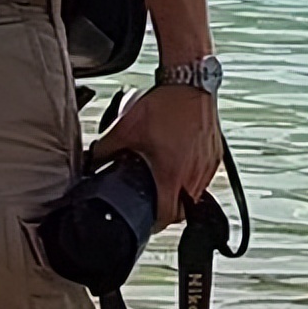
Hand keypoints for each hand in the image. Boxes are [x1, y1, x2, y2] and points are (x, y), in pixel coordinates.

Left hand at [92, 85, 222, 230]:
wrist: (190, 84)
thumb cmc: (165, 105)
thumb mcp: (126, 128)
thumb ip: (106, 149)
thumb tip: (92, 160)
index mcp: (172, 174)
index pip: (167, 216)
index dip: (154, 224)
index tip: (145, 222)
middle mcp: (193, 175)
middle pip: (183, 210)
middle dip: (167, 211)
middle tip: (152, 203)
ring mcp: (207, 167)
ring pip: (195, 196)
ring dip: (180, 195)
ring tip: (164, 184)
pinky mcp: (214, 157)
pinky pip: (204, 179)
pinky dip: (191, 179)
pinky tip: (178, 166)